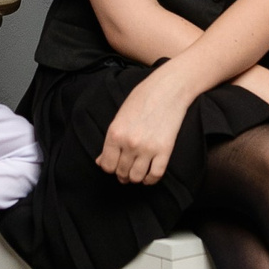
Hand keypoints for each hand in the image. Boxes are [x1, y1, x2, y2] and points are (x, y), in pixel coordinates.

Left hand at [97, 69, 189, 185]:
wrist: (168, 89)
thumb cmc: (142, 99)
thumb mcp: (120, 117)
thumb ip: (110, 141)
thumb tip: (100, 161)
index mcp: (115, 134)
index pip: (107, 165)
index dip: (110, 168)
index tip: (114, 165)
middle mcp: (130, 144)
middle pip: (121, 172)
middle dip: (122, 174)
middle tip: (126, 171)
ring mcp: (148, 148)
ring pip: (137, 177)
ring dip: (136, 178)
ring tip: (137, 172)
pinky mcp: (165, 150)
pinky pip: (156, 175)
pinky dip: (151, 179)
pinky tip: (149, 175)